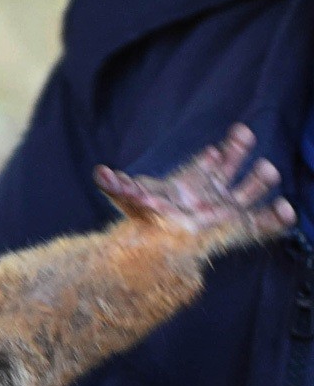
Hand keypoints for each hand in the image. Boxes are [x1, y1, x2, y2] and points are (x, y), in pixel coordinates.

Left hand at [95, 123, 294, 245]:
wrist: (161, 250)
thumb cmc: (147, 222)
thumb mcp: (132, 201)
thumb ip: (119, 187)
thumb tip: (99, 173)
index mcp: (191, 182)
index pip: (204, 165)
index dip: (214, 157)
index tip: (223, 145)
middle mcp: (212, 192)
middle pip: (230, 169)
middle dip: (238, 153)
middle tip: (245, 135)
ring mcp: (227, 210)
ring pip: (248, 190)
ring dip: (258, 180)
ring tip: (268, 170)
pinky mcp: (239, 230)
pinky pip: (262, 224)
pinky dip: (275, 219)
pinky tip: (285, 212)